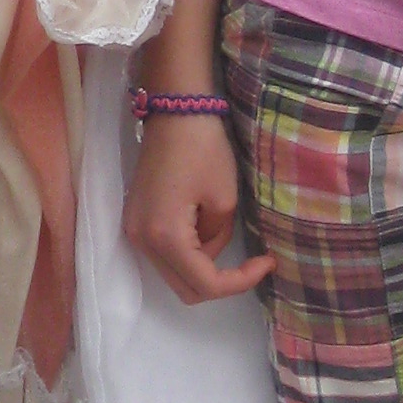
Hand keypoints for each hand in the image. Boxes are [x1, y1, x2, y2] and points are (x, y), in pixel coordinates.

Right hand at [122, 113, 271, 304]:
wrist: (174, 113)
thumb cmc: (203, 150)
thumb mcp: (225, 199)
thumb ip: (218, 237)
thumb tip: (210, 249)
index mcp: (165, 237)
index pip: (204, 283)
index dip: (240, 281)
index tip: (267, 262)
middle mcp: (142, 242)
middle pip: (186, 289)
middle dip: (222, 282)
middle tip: (252, 262)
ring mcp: (134, 233)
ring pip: (175, 275)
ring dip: (205, 266)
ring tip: (225, 231)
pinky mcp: (136, 222)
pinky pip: (166, 255)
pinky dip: (190, 254)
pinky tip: (206, 226)